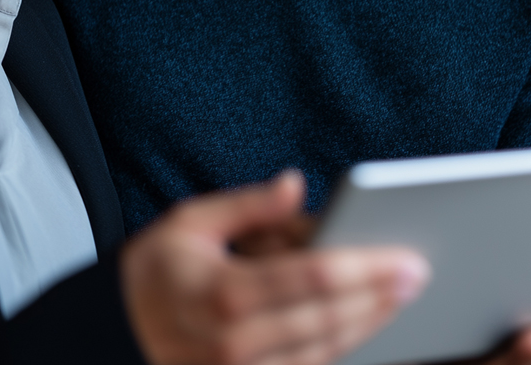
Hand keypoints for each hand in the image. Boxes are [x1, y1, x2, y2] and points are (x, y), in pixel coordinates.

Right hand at [121, 171, 430, 364]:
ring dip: (369, 326)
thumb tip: (295, 183)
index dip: (367, 269)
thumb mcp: (190, 222)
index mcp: (224, 292)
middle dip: (380, 297)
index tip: (406, 257)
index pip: (313, 279)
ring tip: (399, 296)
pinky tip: (363, 325)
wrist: (111, 334)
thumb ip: (247, 204)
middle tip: (419, 274)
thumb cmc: (153, 273)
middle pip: (329, 319)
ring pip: (324, 353)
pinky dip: (340, 350)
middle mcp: (235, 343)